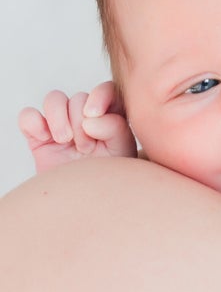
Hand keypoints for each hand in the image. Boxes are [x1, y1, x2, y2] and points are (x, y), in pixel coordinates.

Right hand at [18, 81, 136, 172]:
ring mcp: (61, 124)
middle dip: (80, 121)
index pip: (106, 90)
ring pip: (54, 99)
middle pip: (78, 97)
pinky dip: (33, 122)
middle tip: (86, 148)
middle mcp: (85, 116)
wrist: (84, 201)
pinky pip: (28, 116)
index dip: (99, 96)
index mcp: (110, 114)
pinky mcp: (38, 136)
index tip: (94, 114)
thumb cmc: (108, 175)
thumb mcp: (122, 150)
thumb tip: (91, 118)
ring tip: (66, 141)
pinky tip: (45, 138)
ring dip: (59, 117)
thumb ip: (115, 128)